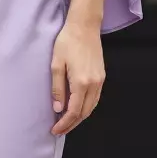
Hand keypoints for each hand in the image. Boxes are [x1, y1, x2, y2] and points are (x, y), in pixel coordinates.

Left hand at [50, 19, 104, 134]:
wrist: (84, 26)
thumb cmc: (67, 42)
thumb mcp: (56, 65)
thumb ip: (57, 89)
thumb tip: (58, 109)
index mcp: (81, 82)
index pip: (73, 111)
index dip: (64, 124)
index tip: (55, 130)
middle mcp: (93, 84)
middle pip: (84, 113)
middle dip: (72, 124)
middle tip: (59, 130)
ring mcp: (100, 81)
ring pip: (91, 107)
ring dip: (79, 118)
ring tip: (67, 123)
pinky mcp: (101, 76)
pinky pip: (95, 99)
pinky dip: (86, 108)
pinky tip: (78, 109)